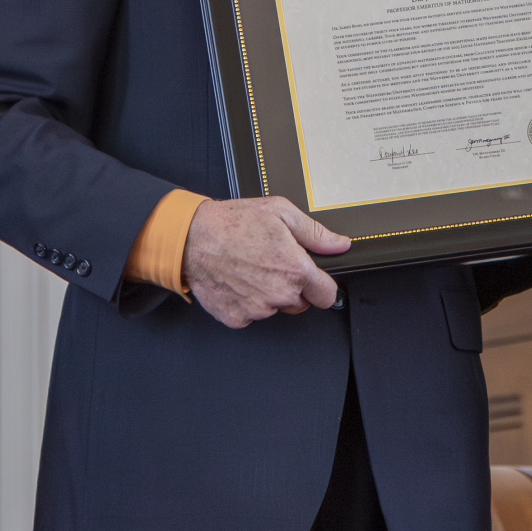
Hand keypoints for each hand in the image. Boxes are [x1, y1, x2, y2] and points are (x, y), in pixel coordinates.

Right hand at [183, 197, 351, 328]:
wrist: (191, 238)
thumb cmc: (232, 223)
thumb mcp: (280, 212)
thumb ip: (315, 233)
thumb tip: (340, 244)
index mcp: (295, 270)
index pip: (326, 295)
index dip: (321, 286)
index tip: (314, 280)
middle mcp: (278, 294)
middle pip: (300, 303)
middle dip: (292, 288)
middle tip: (272, 264)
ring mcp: (257, 309)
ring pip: (274, 309)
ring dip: (268, 295)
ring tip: (250, 268)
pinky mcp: (236, 318)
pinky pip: (250, 315)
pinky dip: (246, 302)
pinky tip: (237, 280)